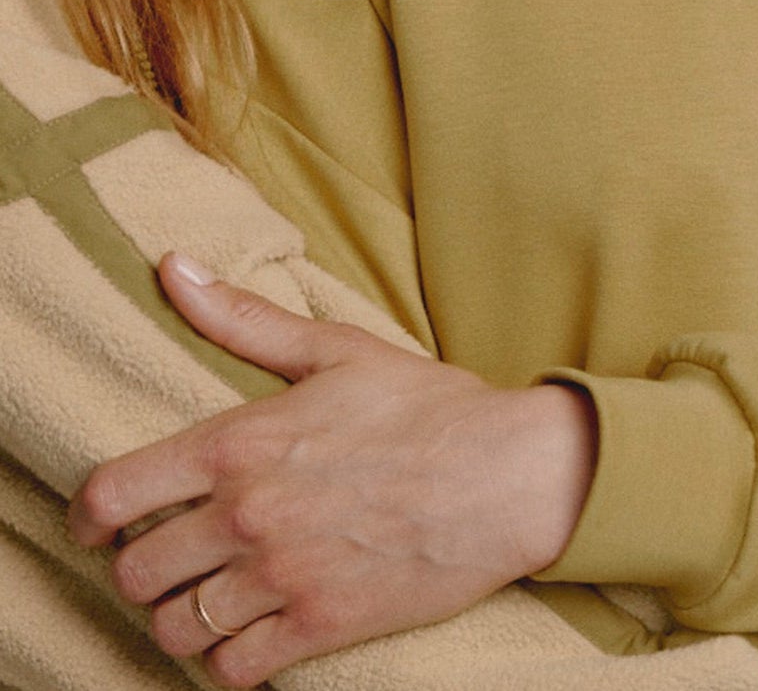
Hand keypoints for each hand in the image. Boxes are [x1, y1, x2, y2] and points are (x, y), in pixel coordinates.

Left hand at [68, 253, 595, 687]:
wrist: (508, 475)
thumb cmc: (426, 406)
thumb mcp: (335, 349)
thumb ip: (244, 318)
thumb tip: (172, 266)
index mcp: (242, 441)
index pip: (117, 493)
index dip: (89, 515)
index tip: (96, 523)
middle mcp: (249, 514)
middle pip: (137, 573)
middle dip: (138, 569)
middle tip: (165, 558)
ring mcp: (282, 576)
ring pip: (177, 628)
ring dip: (180, 617)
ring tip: (204, 597)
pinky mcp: (320, 625)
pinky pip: (233, 669)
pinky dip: (227, 660)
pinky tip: (246, 632)